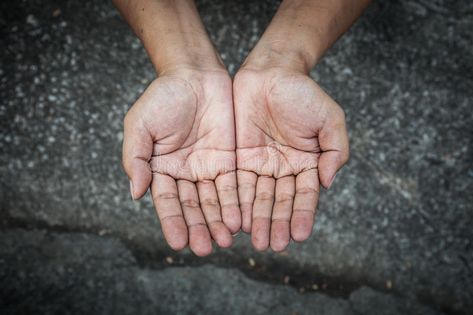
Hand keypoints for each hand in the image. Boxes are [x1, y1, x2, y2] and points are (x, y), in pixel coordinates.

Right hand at [123, 68, 240, 255]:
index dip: (172, 222)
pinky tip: (239, 220)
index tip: (178, 243)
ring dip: (218, 222)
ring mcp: (207, 168)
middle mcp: (184, 174)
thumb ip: (136, 158)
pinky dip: (235, 203)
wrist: (195, 74)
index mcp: (160, 169)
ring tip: (224, 241)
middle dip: (198, 228)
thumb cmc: (163, 97)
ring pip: (214, 201)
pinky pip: (233, 185)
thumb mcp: (140, 124)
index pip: (166, 202)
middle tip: (204, 249)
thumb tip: (135, 192)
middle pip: (192, 207)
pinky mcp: (229, 160)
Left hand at [234, 67, 348, 250]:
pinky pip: (238, 183)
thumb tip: (327, 183)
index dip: (302, 215)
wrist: (271, 71)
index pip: (305, 195)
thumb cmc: (303, 93)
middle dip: (277, 224)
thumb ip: (335, 151)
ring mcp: (261, 164)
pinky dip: (238, 202)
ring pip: (258, 197)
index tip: (300, 236)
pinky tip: (237, 220)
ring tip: (257, 241)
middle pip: (280, 201)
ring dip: (257, 220)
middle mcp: (283, 168)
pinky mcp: (239, 157)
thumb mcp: (330, 118)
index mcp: (307, 163)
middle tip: (273, 246)